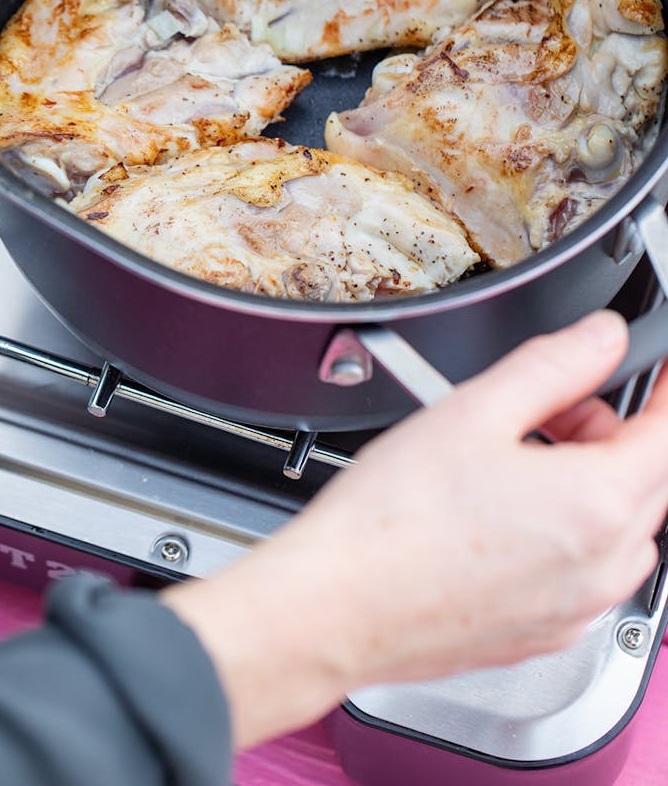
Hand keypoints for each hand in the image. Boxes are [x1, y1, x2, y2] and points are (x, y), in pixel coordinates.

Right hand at [164, 311, 667, 748]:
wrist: (335, 607)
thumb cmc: (392, 522)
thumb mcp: (475, 410)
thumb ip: (555, 363)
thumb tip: (601, 337)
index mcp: (598, 504)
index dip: (664, 386)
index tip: (655, 365)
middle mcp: (604, 566)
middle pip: (647, 476)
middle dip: (609, 430)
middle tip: (548, 406)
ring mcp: (578, 607)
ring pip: (617, 525)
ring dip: (587, 479)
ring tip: (510, 459)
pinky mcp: (546, 632)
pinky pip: (584, 568)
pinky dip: (563, 529)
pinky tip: (496, 513)